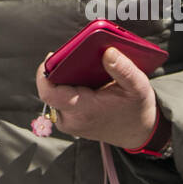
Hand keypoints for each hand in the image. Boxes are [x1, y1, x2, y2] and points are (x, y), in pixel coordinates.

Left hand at [35, 47, 158, 148]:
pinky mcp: (69, 120)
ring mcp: (69, 122)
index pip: (49, 93)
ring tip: (79, 66)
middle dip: (59, 70)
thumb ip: (123, 69)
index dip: (44, 74)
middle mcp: (72, 120)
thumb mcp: (138, 87)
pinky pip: (59, 99)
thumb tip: (107, 51)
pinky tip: (80, 77)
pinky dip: (67, 87)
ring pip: (54, 93)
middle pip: (51, 89)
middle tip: (74, 55)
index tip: (53, 55)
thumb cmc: (136, 108)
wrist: (138, 132)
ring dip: (63, 79)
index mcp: (85, 111)